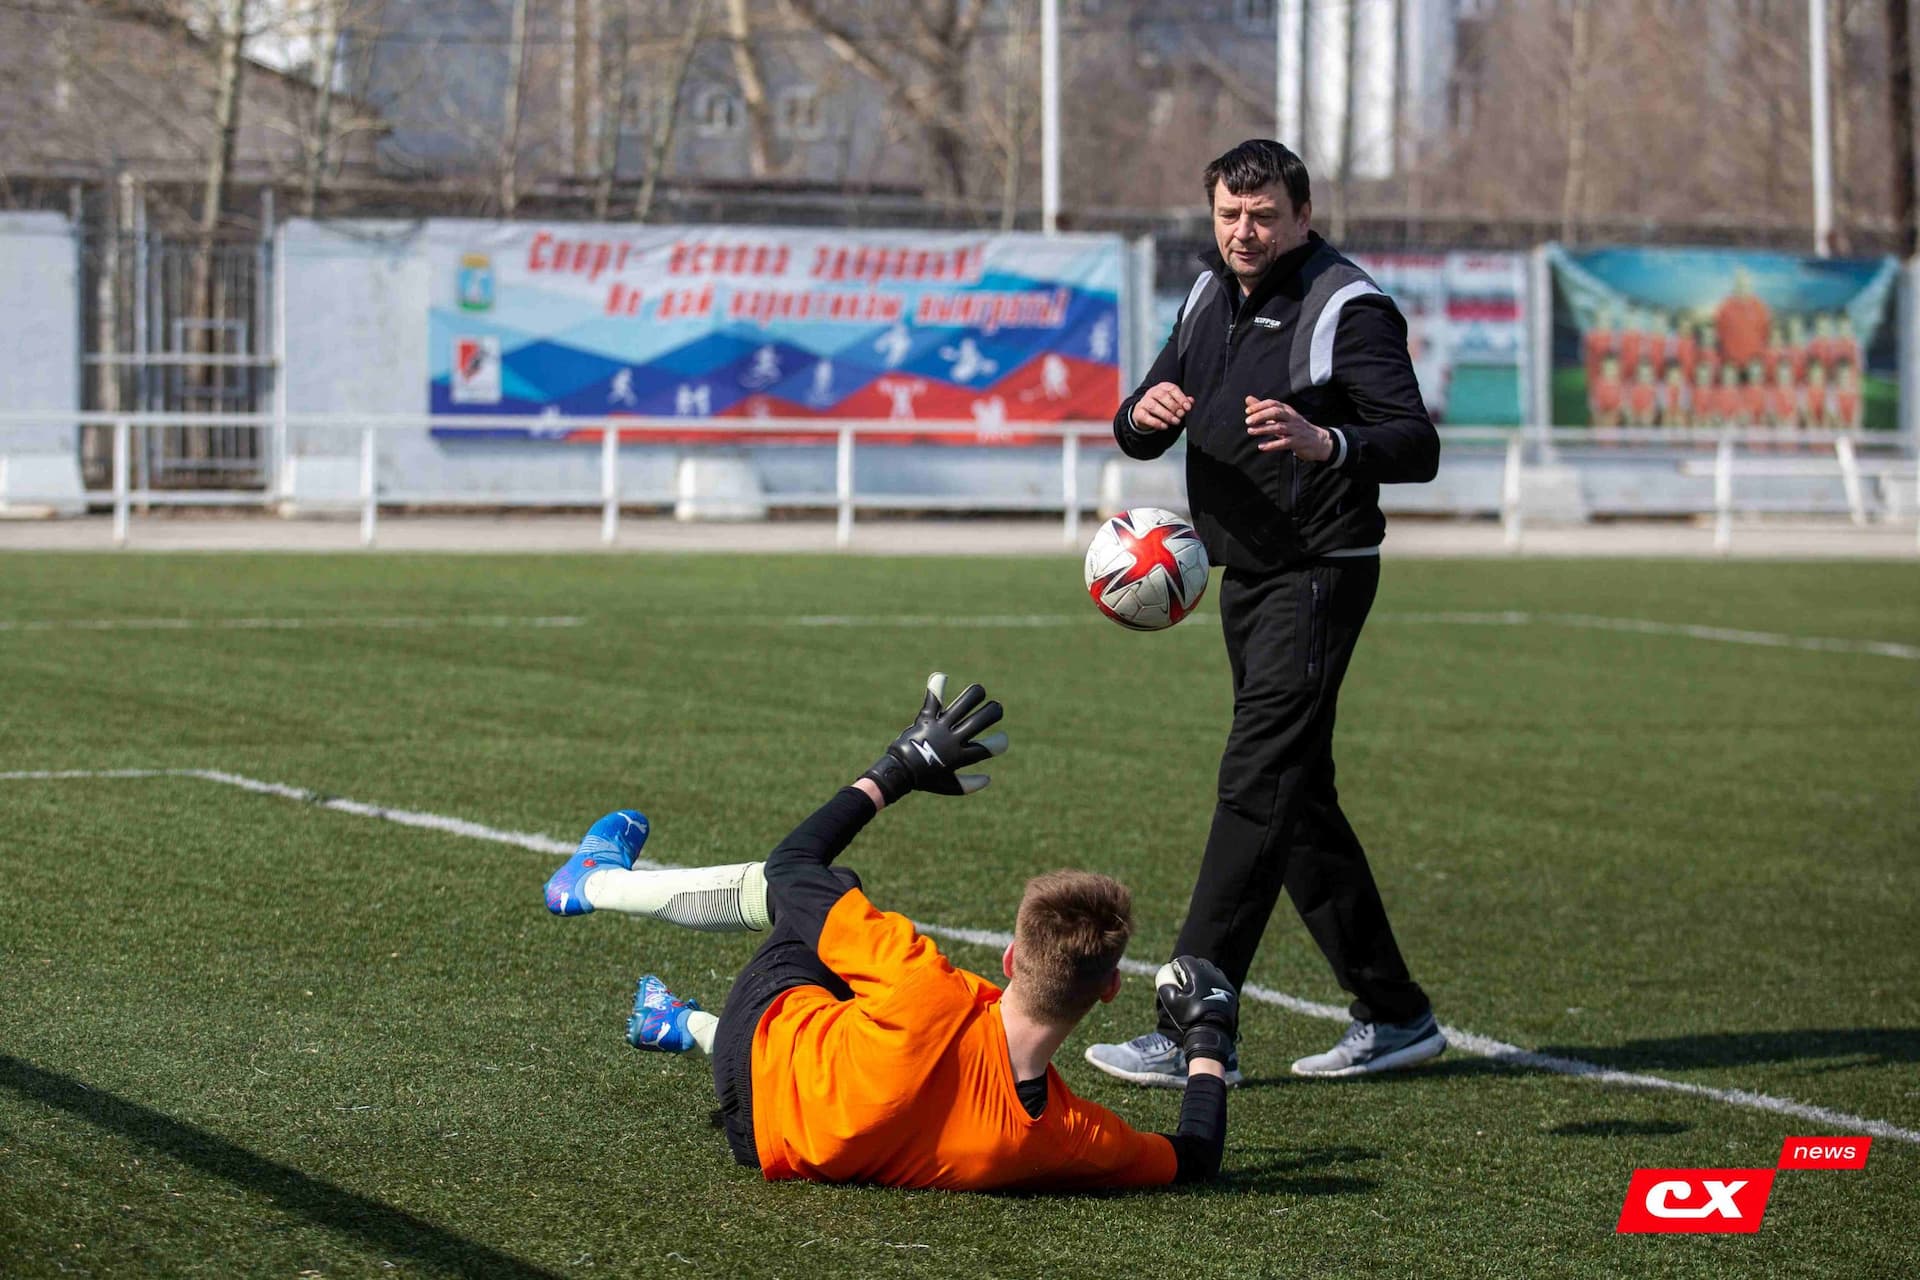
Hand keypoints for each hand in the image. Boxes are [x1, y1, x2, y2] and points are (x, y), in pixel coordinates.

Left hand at [859, 672, 1008, 803]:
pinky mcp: (925, 719)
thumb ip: (968, 784)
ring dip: (974, 695)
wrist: (899, 772)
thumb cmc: (925, 780)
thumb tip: (988, 778)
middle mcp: (952, 739)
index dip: (999, 743)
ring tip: (979, 691)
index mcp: (959, 757)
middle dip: (992, 712)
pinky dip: (937, 687)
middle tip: (996, 708)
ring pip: (962, 706)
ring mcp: (939, 728)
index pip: (985, 748)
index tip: (1003, 738)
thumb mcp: (948, 786)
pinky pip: (933, 700)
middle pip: (978, 721)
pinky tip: (941, 676)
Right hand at [1131, 382, 1192, 431]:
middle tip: (1181, 415)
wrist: (1145, 413)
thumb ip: (1183, 401)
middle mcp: (1152, 392)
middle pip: (1162, 396)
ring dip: (1166, 415)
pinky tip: (1165, 426)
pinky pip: (1146, 417)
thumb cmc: (1163, 406)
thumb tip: (1191, 401)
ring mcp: (1144, 402)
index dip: (1181, 398)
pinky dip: (1156, 422)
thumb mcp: (1174, 402)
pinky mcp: (1138, 413)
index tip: (1187, 408)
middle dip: (1174, 406)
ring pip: (1153, 406)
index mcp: (1163, 387)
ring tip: (1175, 422)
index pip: (1172, 389)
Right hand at [1155, 955, 1238, 1064]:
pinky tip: (1207, 996)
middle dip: (1191, 969)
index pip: (1186, 959)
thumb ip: (1165, 983)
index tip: (1174, 976)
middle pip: (1200, 963)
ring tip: (1196, 989)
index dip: (1177, 966)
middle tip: (1184, 983)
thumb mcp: (1171, 1001)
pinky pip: (1221, 983)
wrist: (1211, 1034)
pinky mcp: (1232, 994)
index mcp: (1198, 973)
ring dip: (1203, 976)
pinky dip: (1213, 985)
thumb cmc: (1189, 1017)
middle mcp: (1214, 975)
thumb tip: (1166, 972)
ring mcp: (1224, 984)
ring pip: (1212, 972)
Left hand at [1246, 397, 1331, 460]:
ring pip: (1279, 427)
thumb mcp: (1281, 417)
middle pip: (1276, 413)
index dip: (1260, 406)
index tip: (1247, 411)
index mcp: (1287, 410)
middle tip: (1248, 421)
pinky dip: (1272, 445)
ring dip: (1263, 429)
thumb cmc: (1295, 428)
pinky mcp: (1298, 442)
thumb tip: (1248, 399)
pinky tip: (1261, 446)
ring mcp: (1296, 430)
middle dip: (1261, 416)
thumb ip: (1264, 409)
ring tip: (1250, 431)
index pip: (1273, 404)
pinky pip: (1284, 442)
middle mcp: (1292, 418)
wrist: (1318, 441)